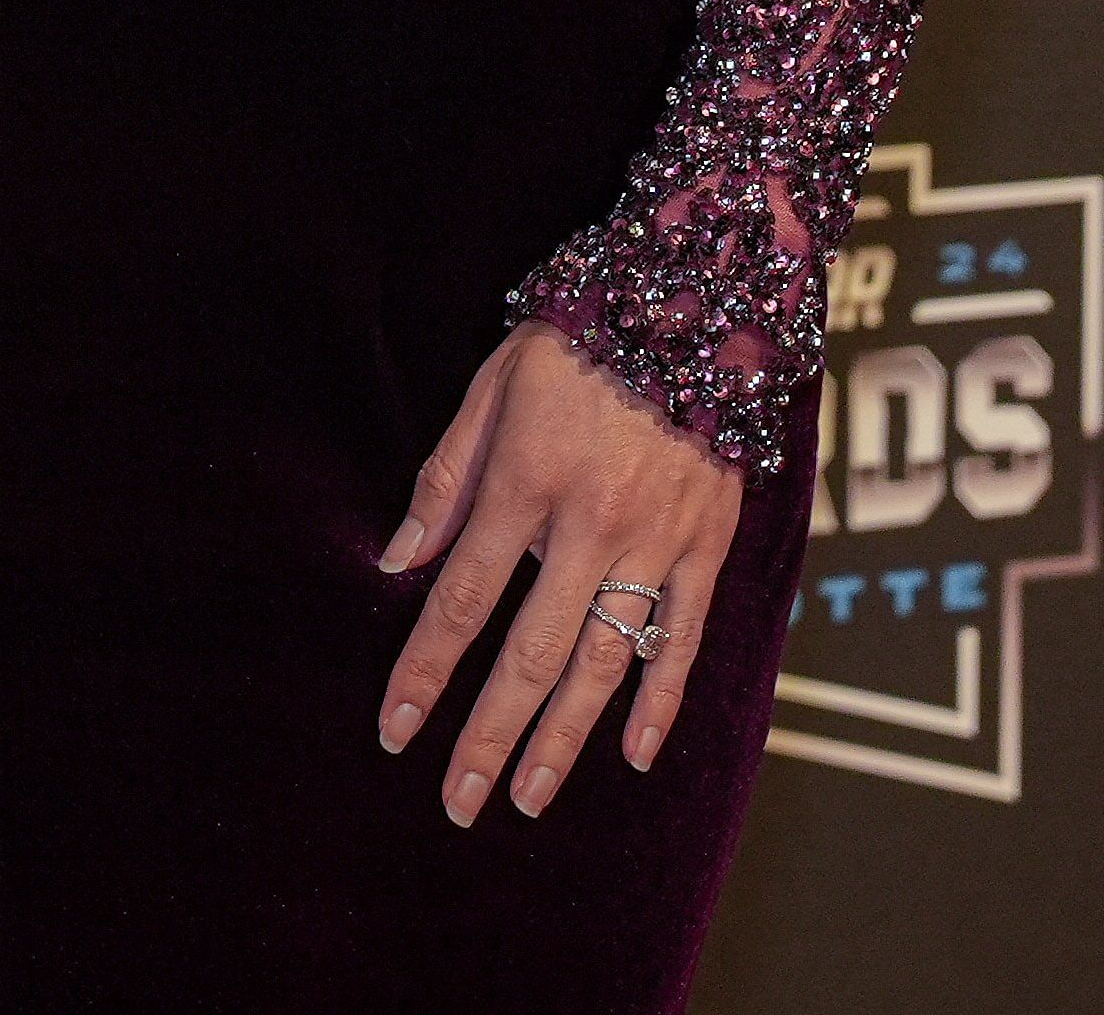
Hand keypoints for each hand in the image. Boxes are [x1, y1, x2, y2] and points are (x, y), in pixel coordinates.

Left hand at [377, 322, 744, 823]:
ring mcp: (656, 542)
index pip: (462, 600)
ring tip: (530, 797)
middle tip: (458, 802)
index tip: (395, 730)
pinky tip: (635, 754)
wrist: (695, 301)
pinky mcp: (708, 546)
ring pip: (604, 663)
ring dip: (564, 739)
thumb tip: (395, 561)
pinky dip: (661, 702)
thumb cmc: (577, 342)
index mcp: (525, 484)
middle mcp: (590, 526)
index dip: (425, 671)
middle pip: (529, 654)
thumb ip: (445, 480)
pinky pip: (685, 638)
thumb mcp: (490, 390)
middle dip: (489, 736)